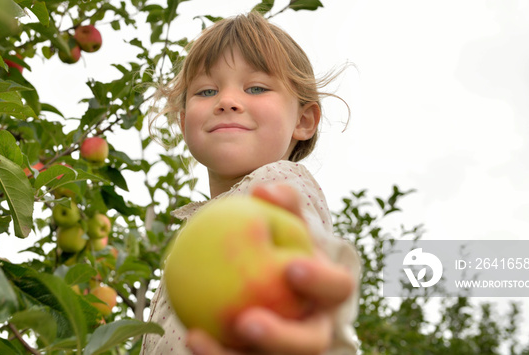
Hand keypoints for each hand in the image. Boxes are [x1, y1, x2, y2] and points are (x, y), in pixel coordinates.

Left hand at [185, 183, 354, 354]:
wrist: (267, 276)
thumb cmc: (280, 243)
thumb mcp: (285, 221)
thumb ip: (282, 203)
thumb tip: (263, 190)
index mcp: (330, 292)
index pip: (337, 287)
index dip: (320, 281)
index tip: (291, 267)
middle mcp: (317, 328)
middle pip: (310, 344)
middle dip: (282, 338)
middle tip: (246, 322)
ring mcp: (293, 350)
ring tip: (198, 337)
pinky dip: (215, 354)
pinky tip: (191, 336)